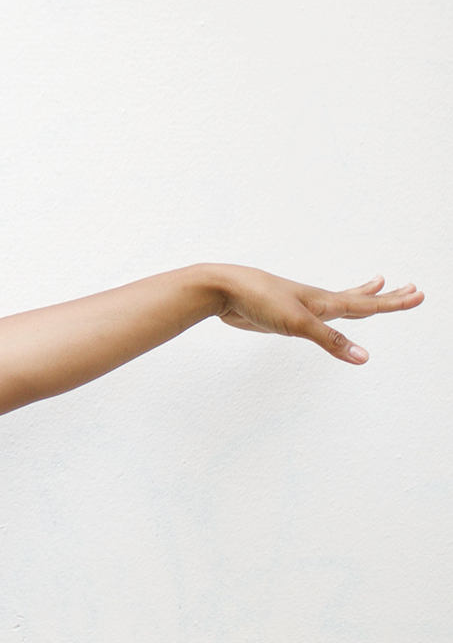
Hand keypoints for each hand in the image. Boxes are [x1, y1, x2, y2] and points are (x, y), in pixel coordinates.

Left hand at [217, 266, 422, 363]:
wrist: (224, 290)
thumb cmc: (260, 299)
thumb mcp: (299, 323)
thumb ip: (331, 341)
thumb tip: (364, 357)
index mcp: (324, 302)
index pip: (367, 304)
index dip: (393, 302)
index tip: (418, 294)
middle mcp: (316, 302)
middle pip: (359, 300)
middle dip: (386, 297)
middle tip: (411, 288)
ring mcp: (300, 308)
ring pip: (338, 304)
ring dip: (360, 296)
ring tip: (377, 284)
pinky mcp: (283, 317)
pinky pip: (315, 319)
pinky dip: (328, 317)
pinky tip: (324, 315)